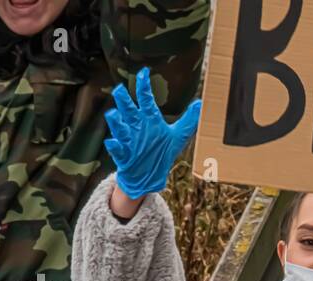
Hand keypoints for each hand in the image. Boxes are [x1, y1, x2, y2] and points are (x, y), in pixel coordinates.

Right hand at [104, 67, 201, 200]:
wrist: (148, 175)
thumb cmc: (160, 152)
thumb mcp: (178, 136)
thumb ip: (189, 120)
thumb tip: (200, 103)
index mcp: (149, 120)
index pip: (146, 99)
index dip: (144, 86)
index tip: (144, 72)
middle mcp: (136, 127)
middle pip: (128, 110)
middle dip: (124, 101)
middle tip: (120, 89)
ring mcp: (128, 140)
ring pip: (120, 128)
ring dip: (116, 122)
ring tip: (113, 114)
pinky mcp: (124, 155)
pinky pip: (117, 149)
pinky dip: (114, 146)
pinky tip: (112, 142)